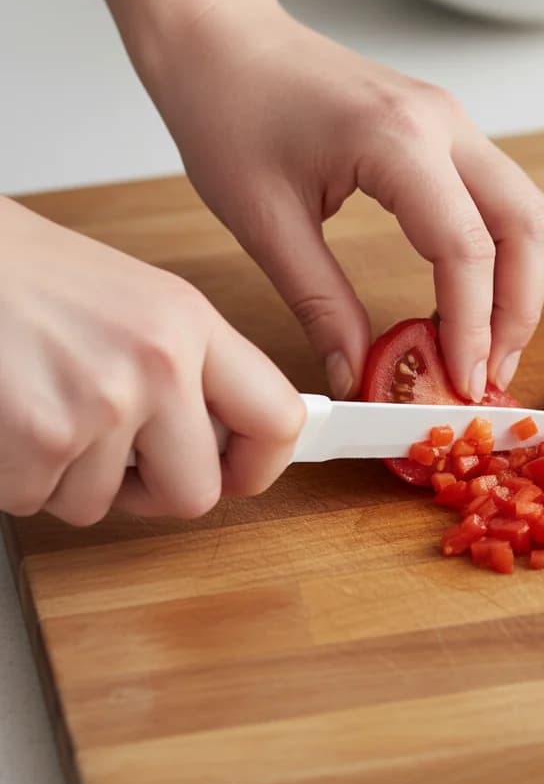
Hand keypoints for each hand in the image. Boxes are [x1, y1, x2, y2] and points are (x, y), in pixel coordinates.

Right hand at [0, 199, 304, 525]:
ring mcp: (100, 404)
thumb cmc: (31, 279)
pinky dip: (16, 475)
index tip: (236, 473)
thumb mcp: (141, 303)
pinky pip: (38, 501)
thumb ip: (194, 371)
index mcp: (192, 324)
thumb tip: (227, 446)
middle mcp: (159, 364)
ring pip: (100, 505)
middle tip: (119, 457)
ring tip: (44, 407)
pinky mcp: (39, 439)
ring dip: (67, 477)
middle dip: (153, 491)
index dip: (258, 465)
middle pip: (194, 494)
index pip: (277, 419)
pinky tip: (9, 419)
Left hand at [139, 0, 543, 401]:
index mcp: (397, 140)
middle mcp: (443, 123)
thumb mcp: (264, 223)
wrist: (220, 35)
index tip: (462, 384)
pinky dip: (499, 254)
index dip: (472, 326)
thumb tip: (357, 375)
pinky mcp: (445, 129)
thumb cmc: (227, 110)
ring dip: (519, 282)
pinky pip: (499, 197)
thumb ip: (321, 305)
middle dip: (519, 309)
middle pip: (526, 225)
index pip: (465, 248)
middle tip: (488, 371)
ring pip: (525, 210)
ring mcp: (452, 121)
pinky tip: (467, 297)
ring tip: (485, 344)